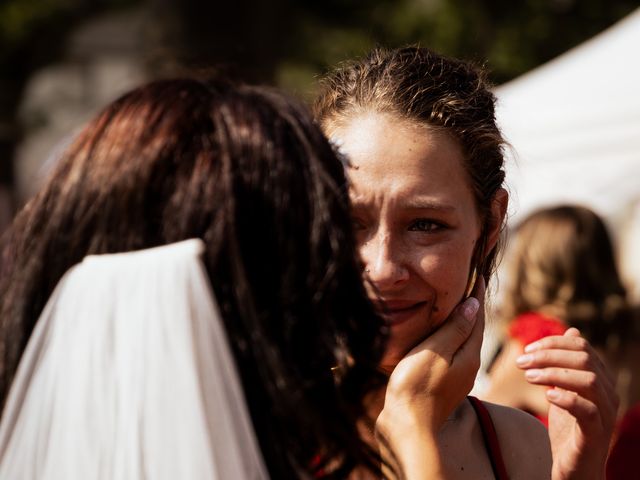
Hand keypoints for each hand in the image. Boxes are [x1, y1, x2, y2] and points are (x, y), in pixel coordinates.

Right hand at [375, 278, 485, 477]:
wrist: (407, 426)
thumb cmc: (417, 385)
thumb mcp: (436, 350)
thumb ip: (455, 328)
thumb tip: (474, 305)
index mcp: (469, 355)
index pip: (477, 317)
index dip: (477, 295)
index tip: (479, 274)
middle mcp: (468, 366)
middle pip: (474, 330)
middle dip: (473, 307)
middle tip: (471, 284)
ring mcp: (456, 377)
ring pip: (464, 342)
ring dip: (463, 322)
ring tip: (457, 304)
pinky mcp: (443, 385)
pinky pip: (452, 353)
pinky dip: (451, 337)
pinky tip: (442, 336)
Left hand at [516, 328, 618, 479]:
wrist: (574, 469)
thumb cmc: (568, 429)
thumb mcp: (564, 389)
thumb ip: (566, 364)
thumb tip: (572, 330)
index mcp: (600, 379)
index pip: (581, 346)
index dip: (552, 342)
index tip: (526, 349)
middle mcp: (608, 393)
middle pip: (584, 358)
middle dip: (548, 355)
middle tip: (521, 362)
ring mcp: (606, 413)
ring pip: (588, 380)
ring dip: (554, 373)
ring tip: (529, 377)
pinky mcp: (597, 433)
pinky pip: (588, 410)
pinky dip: (566, 398)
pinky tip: (547, 396)